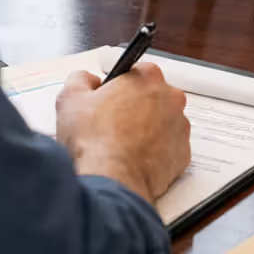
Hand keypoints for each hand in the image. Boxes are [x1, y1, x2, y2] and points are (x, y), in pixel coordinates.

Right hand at [55, 64, 190, 203]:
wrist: (111, 179)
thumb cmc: (94, 140)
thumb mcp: (70, 99)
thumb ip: (80, 79)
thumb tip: (87, 80)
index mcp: (147, 78)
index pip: (135, 73)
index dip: (118, 87)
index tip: (109, 100)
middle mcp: (171, 98)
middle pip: (152, 97)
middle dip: (135, 108)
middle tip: (112, 125)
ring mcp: (180, 127)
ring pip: (163, 123)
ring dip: (146, 130)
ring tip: (121, 145)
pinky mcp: (183, 154)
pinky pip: (168, 148)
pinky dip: (154, 153)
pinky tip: (133, 159)